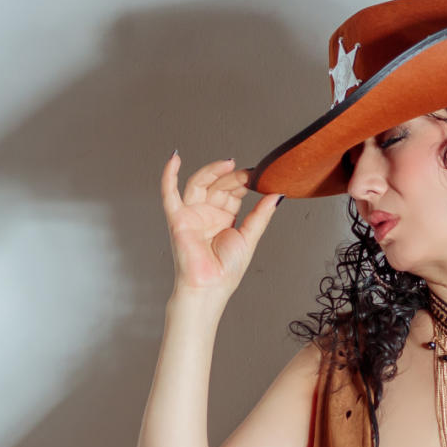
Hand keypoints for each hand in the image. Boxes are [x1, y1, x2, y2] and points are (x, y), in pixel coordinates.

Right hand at [160, 152, 281, 297]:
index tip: (258, 176)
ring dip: (213, 171)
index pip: (232, 191)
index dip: (244, 182)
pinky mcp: (177, 219)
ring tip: (229, 165)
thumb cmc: (226, 271)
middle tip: (248, 174)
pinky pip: (169, 194)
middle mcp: (207, 213)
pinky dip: (169, 176)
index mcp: (224, 217)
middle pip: (218, 185)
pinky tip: (174, 159)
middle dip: (233, 178)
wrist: (210, 288)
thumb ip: (261, 215)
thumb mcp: (250, 237)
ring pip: (200, 184)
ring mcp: (191, 214)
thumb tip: (276, 195)